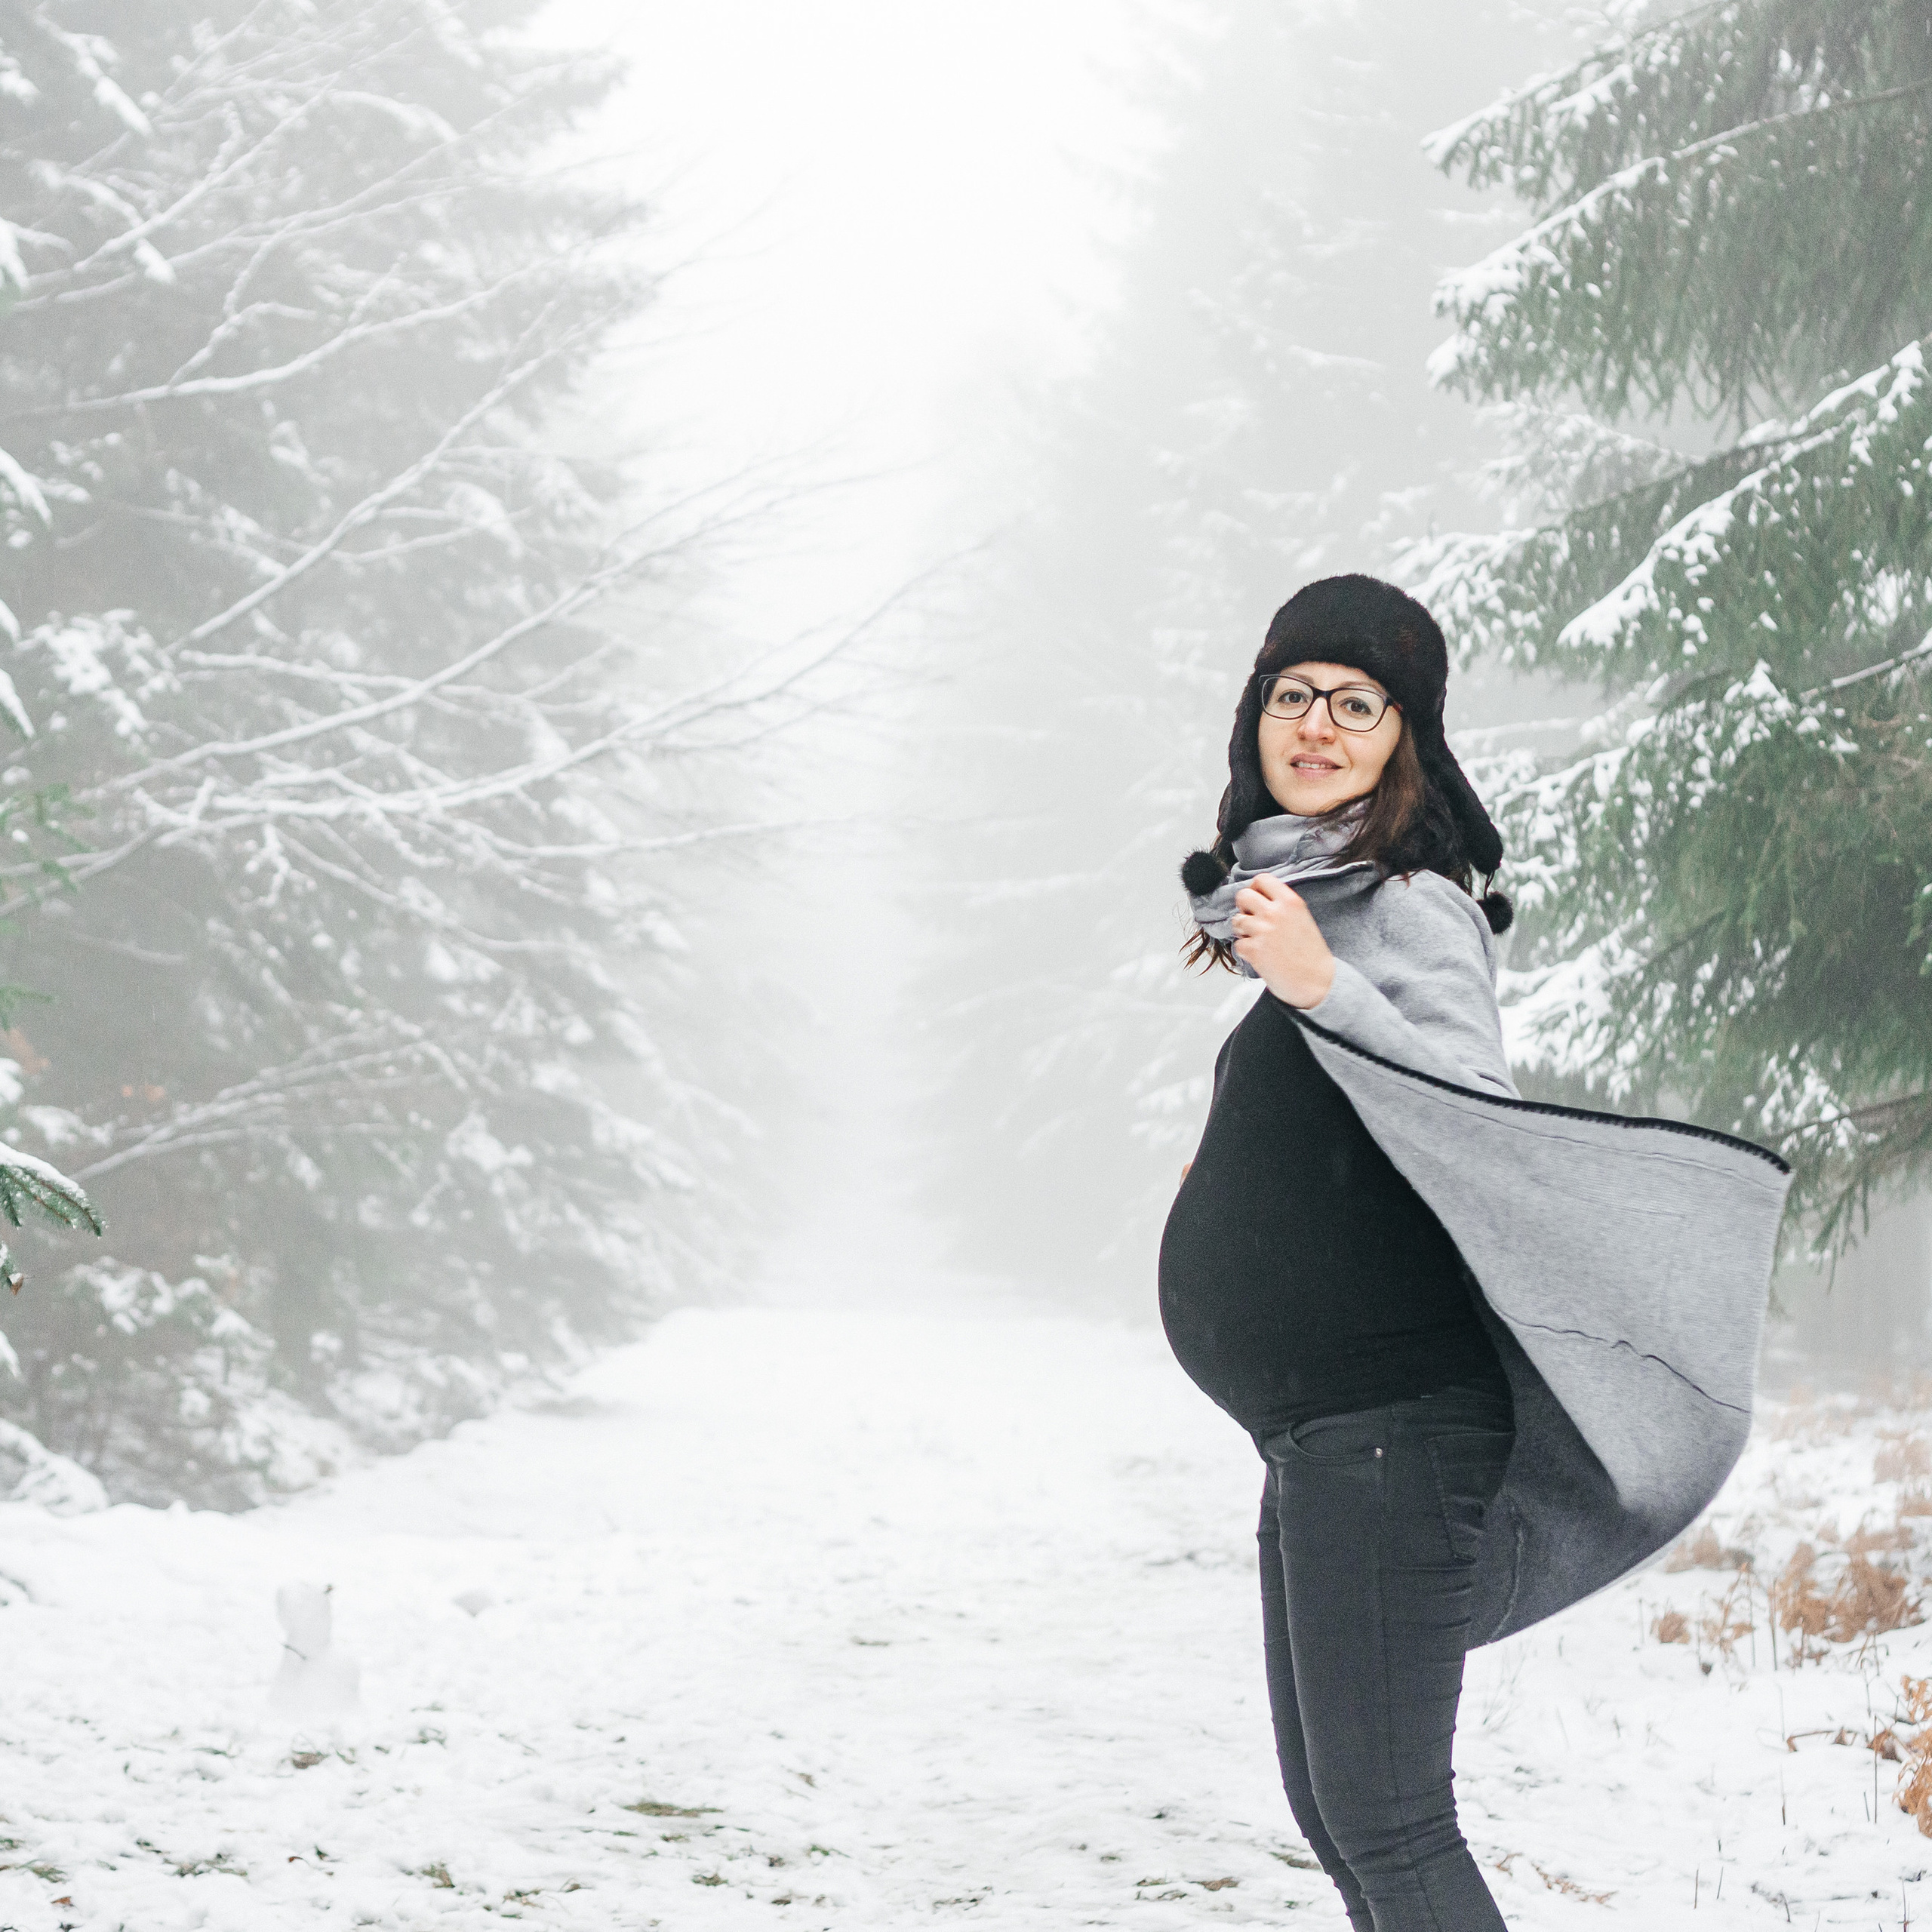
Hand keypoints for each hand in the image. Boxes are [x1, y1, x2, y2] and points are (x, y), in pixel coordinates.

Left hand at [1230, 873, 1335, 1008]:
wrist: (1317, 982)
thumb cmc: (1312, 954)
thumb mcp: (1302, 919)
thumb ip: (1282, 907)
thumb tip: (1259, 900)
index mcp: (1290, 901)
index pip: (1262, 879)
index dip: (1255, 889)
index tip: (1257, 899)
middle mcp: (1275, 913)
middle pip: (1243, 895)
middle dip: (1244, 907)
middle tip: (1252, 919)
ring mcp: (1263, 931)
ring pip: (1236, 921)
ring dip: (1243, 931)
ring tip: (1258, 940)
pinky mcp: (1254, 950)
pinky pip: (1237, 944)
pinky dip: (1245, 950)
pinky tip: (1260, 955)